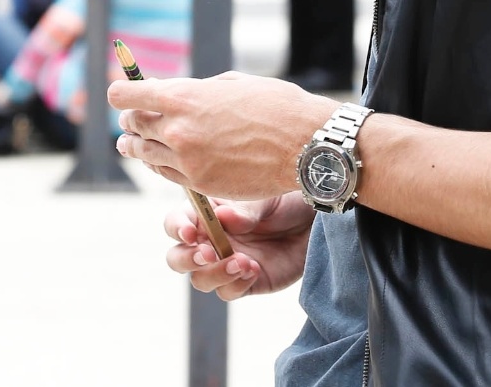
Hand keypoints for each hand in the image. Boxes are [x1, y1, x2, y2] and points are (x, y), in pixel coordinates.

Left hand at [111, 72, 334, 200]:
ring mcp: (187, 160)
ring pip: (143, 154)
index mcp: (183, 97)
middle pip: (132, 125)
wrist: (304, 144)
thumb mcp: (229, 84)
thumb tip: (170, 94)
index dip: (122, 93)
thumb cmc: (274, 105)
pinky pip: (166, 174)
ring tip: (131, 143)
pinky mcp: (200, 184)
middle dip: (130, 121)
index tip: (124, 94)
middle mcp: (177, 129)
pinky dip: (159, 164)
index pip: (125, 96)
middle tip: (130, 121)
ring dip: (135, 146)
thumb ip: (195, 90)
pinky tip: (159, 159)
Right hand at [162, 192, 313, 300]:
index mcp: (206, 213)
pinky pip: (227, 292)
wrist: (313, 224)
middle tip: (208, 253)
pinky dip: (236, 284)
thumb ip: (244, 211)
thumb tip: (222, 217)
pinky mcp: (244, 283)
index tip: (190, 233)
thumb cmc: (285, 201)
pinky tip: (254, 269)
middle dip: (187, 259)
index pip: (176, 223)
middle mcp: (209, 240)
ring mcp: (224, 264)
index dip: (177, 229)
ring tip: (243, 262)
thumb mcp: (265, 199)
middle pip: (177, 258)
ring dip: (216, 274)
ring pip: (200, 280)